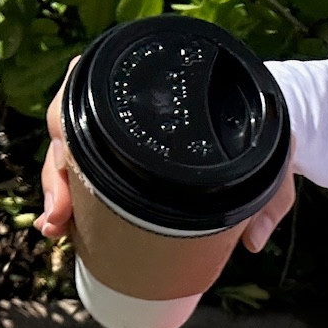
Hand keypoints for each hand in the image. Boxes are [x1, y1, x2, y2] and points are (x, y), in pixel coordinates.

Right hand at [34, 57, 297, 251]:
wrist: (255, 118)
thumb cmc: (255, 125)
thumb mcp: (272, 154)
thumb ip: (271, 197)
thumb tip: (253, 241)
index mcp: (153, 86)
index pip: (89, 93)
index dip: (66, 128)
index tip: (64, 158)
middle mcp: (125, 105)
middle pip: (69, 133)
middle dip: (56, 176)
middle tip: (58, 218)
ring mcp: (117, 134)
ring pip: (70, 157)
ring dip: (56, 192)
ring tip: (55, 228)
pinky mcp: (118, 158)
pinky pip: (84, 174)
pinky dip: (69, 199)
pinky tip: (59, 227)